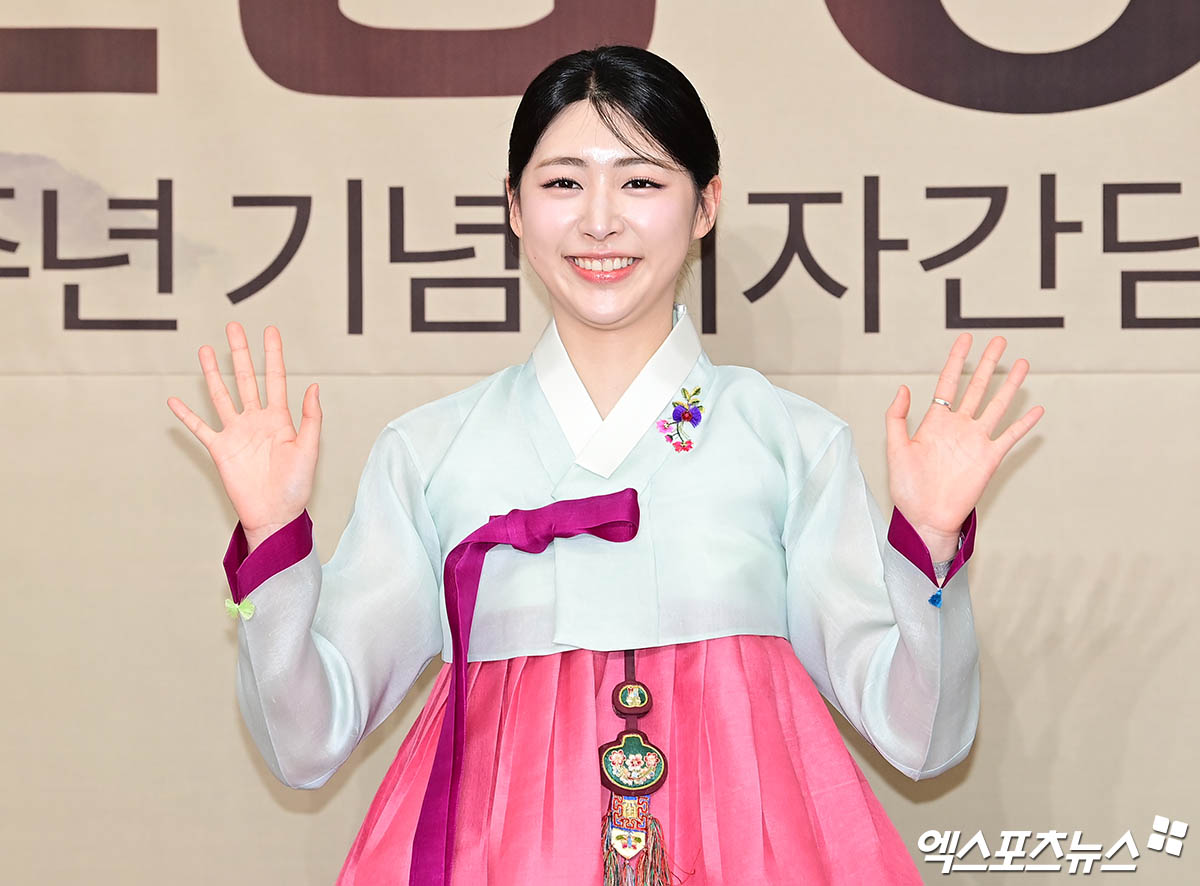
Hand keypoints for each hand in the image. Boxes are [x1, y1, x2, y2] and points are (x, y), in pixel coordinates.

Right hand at [166, 322, 321, 540]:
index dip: (272, 354)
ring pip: (221, 395)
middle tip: (233, 327)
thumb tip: (314, 386)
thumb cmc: (297, 486)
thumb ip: (311, 417)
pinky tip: (174, 400)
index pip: (275, 378)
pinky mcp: (221, 449)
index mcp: (280, 418)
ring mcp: (237, 433)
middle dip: (240, 353)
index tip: (270, 330)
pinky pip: (200, 428)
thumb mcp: (309, 449)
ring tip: (204, 349)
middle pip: (246, 379)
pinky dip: (186, 415)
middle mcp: (256, 420)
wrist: (275, 514)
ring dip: (212, 373)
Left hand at [885, 333, 1043, 556]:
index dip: (957, 360)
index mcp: (934, 422)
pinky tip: (1037, 409)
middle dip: (988, 364)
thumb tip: (903, 388)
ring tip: (1023, 363)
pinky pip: (1010, 436)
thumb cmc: (908, 488)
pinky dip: (1024, 424)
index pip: (948, 383)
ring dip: (1010, 385)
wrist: (925, 517)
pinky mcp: (989, 458)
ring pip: (997, 405)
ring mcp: (976, 441)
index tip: (966, 338)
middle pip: (977, 387)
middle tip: (1000, 340)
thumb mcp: (895, 449)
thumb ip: (896, 418)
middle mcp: (958, 427)